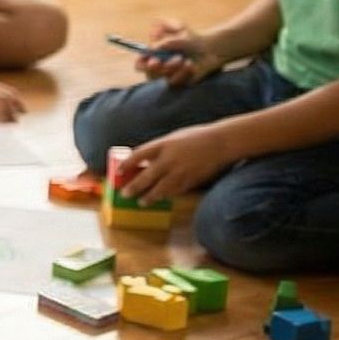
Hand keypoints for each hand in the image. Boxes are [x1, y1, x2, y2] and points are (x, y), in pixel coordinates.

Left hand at [116, 123, 232, 199]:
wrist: (220, 142)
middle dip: (135, 187)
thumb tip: (144, 161)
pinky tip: (161, 198)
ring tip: (142, 202)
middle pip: (147, 176)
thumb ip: (158, 149)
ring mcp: (181, 171)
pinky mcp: (191, 180)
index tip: (118, 171)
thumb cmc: (194, 137)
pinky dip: (167, 195)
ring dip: (150, 196)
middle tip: (125, 194)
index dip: (127, 164)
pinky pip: (176, 191)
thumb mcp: (172, 138)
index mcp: (163, 145)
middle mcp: (170, 159)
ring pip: (161, 188)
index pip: (139, 155)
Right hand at [139, 21, 214, 85]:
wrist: (209, 47)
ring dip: (173, 67)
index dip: (143, 63)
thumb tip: (154, 47)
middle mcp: (160, 67)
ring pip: (165, 78)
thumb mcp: (179, 29)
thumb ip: (166, 38)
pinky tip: (190, 64)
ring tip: (184, 59)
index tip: (154, 60)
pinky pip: (178, 81)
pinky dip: (184, 72)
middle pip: (150, 75)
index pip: (140, 63)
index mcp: (153, 54)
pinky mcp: (181, 81)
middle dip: (156, 69)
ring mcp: (171, 76)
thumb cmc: (189, 36)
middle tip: (164, 61)